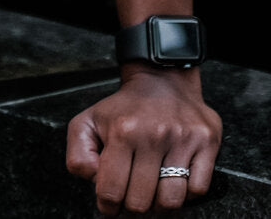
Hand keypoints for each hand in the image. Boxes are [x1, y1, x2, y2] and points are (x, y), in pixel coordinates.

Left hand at [66, 67, 221, 212]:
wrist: (161, 79)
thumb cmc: (124, 108)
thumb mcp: (87, 122)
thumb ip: (78, 155)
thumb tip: (94, 182)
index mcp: (122, 131)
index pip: (111, 191)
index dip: (108, 205)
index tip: (110, 204)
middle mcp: (153, 135)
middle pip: (141, 202)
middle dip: (133, 204)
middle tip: (132, 192)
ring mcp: (182, 138)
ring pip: (171, 201)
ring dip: (159, 202)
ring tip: (153, 187)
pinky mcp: (206, 141)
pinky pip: (198, 190)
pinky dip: (186, 192)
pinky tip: (174, 176)